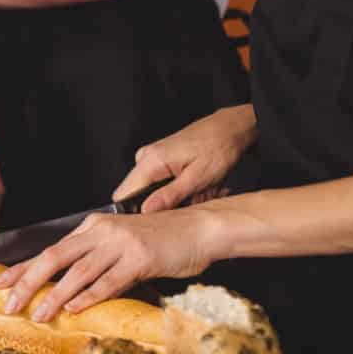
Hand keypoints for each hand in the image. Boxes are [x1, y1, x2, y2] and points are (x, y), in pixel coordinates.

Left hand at [0, 208, 220, 320]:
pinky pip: (109, 280)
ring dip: (55, 296)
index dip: (22, 268)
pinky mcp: (141, 258)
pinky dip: (90, 296)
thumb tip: (68, 287)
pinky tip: (75, 308)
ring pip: (78, 272)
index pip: (50, 250)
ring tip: (38, 314)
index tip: (0, 284)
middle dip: (28, 282)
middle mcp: (101, 232)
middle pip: (54, 258)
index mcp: (93, 227)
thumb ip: (96, 259)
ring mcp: (121, 244)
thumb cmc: (161, 240)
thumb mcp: (121, 244)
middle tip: (10, 304)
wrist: (199, 228)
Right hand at [113, 105, 256, 213]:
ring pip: (149, 190)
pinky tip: (193, 187)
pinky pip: (157, 183)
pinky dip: (175, 190)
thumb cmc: (218, 149)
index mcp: (151, 160)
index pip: (124, 193)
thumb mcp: (198, 178)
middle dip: (160, 206)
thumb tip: (145, 211)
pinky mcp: (158, 160)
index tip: (152, 224)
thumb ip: (170, 196)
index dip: (133, 212)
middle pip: (136, 194)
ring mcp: (150, 157)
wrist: (228, 129)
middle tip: (189, 204)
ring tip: (196, 193)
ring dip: (171, 199)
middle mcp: (145, 157)